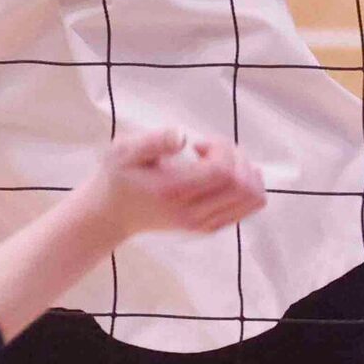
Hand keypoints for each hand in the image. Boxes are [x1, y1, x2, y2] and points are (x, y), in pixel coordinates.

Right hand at [78, 127, 265, 241]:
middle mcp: (192, 212)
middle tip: (211, 150)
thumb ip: (154, 140)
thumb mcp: (124, 150)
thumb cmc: (118, 176)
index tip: (199, 144)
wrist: (112, 214)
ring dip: (246, 172)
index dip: (221, 149)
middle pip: (243, 186)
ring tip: (220, 162)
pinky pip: (246, 209)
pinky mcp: (208, 227)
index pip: (223, 172)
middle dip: (237, 157)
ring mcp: (203, 224)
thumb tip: (183, 136)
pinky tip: (222, 175)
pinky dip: (246, 187)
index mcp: (173, 191)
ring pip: (251, 200)